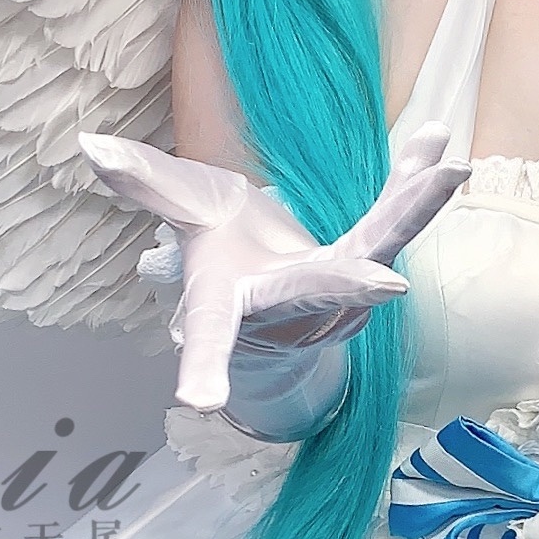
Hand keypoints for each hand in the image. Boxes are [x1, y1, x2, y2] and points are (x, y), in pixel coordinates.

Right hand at [81, 121, 468, 413]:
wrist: (270, 278)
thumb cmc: (224, 257)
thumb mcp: (185, 218)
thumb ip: (147, 186)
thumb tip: (90, 146)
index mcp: (236, 305)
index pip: (212, 337)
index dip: (202, 366)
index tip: (198, 401)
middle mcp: (293, 307)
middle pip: (322, 294)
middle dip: (354, 287)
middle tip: (388, 285)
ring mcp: (340, 291)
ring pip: (379, 250)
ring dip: (413, 210)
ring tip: (447, 169)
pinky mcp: (370, 261)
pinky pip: (395, 220)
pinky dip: (412, 183)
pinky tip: (433, 137)